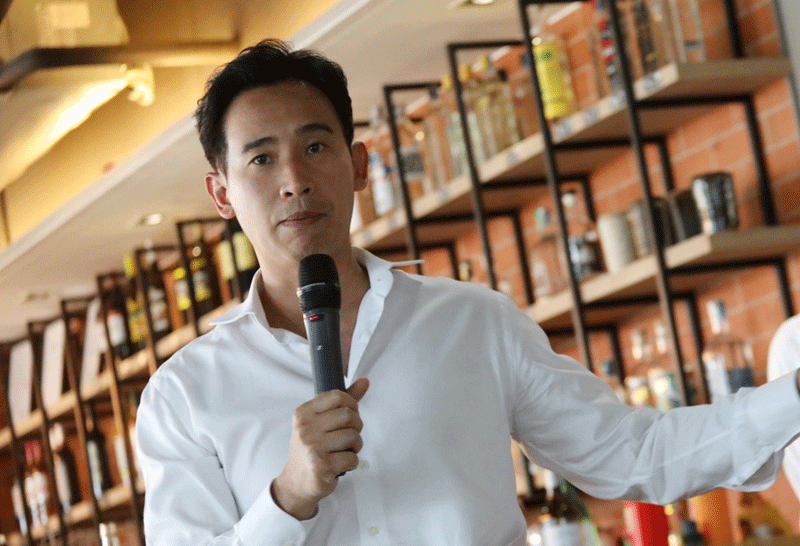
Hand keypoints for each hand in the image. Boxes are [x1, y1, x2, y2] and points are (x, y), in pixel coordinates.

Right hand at [271, 377, 369, 519]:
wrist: (295, 483)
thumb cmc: (311, 449)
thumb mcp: (319, 422)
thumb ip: (343, 401)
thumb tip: (365, 381)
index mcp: (303, 413)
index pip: (338, 396)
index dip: (352, 405)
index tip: (350, 415)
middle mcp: (305, 429)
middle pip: (349, 416)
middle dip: (356, 427)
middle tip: (348, 437)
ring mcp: (312, 448)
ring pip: (353, 437)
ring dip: (355, 446)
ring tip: (343, 451)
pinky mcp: (321, 467)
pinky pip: (352, 458)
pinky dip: (352, 463)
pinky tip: (340, 465)